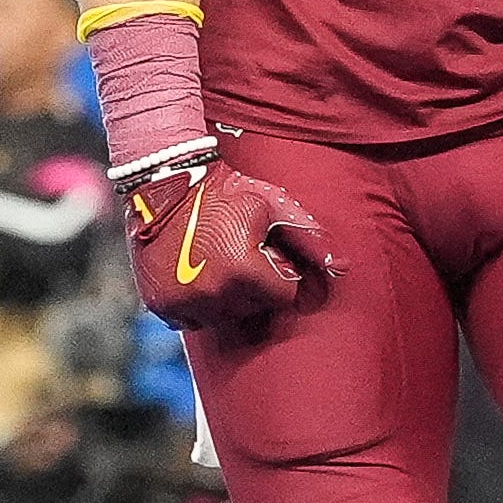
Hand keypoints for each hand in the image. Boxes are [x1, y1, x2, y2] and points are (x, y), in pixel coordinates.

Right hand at [120, 146, 335, 331]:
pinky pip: (192, 320)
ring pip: (223, 318)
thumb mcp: (272, 206)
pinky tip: (194, 274)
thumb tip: (342, 267)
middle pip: (253, 310)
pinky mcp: (160, 305)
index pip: (283, 295)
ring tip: (217, 262)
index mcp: (243, 272)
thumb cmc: (227, 191)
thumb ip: (309, 238)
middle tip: (239, 253)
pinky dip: (198, 304)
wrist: (165, 182)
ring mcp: (184, 303)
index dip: (279, 272)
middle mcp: (213, 294)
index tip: (265, 251)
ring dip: (227, 298)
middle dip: (254, 287)